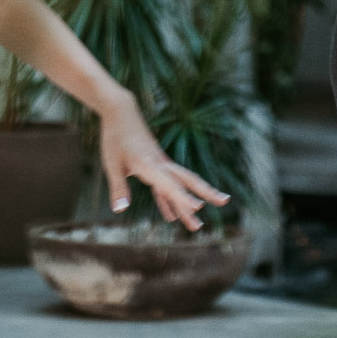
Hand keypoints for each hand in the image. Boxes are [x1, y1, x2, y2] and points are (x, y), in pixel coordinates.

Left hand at [97, 90, 229, 230]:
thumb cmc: (115, 136)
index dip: (183, 196)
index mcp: (151, 163)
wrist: (120, 111)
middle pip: (187, 180)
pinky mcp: (155, 165)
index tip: (199, 207)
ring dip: (187, 205)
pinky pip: (165, 186)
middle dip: (206, 192)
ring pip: (179, 186)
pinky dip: (168, 201)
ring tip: (197, 226)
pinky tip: (171, 217)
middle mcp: (161, 164)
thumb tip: (120, 210)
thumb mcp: (111, 163)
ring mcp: (160, 164)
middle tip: (225, 202)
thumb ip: (118, 187)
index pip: (170, 183)